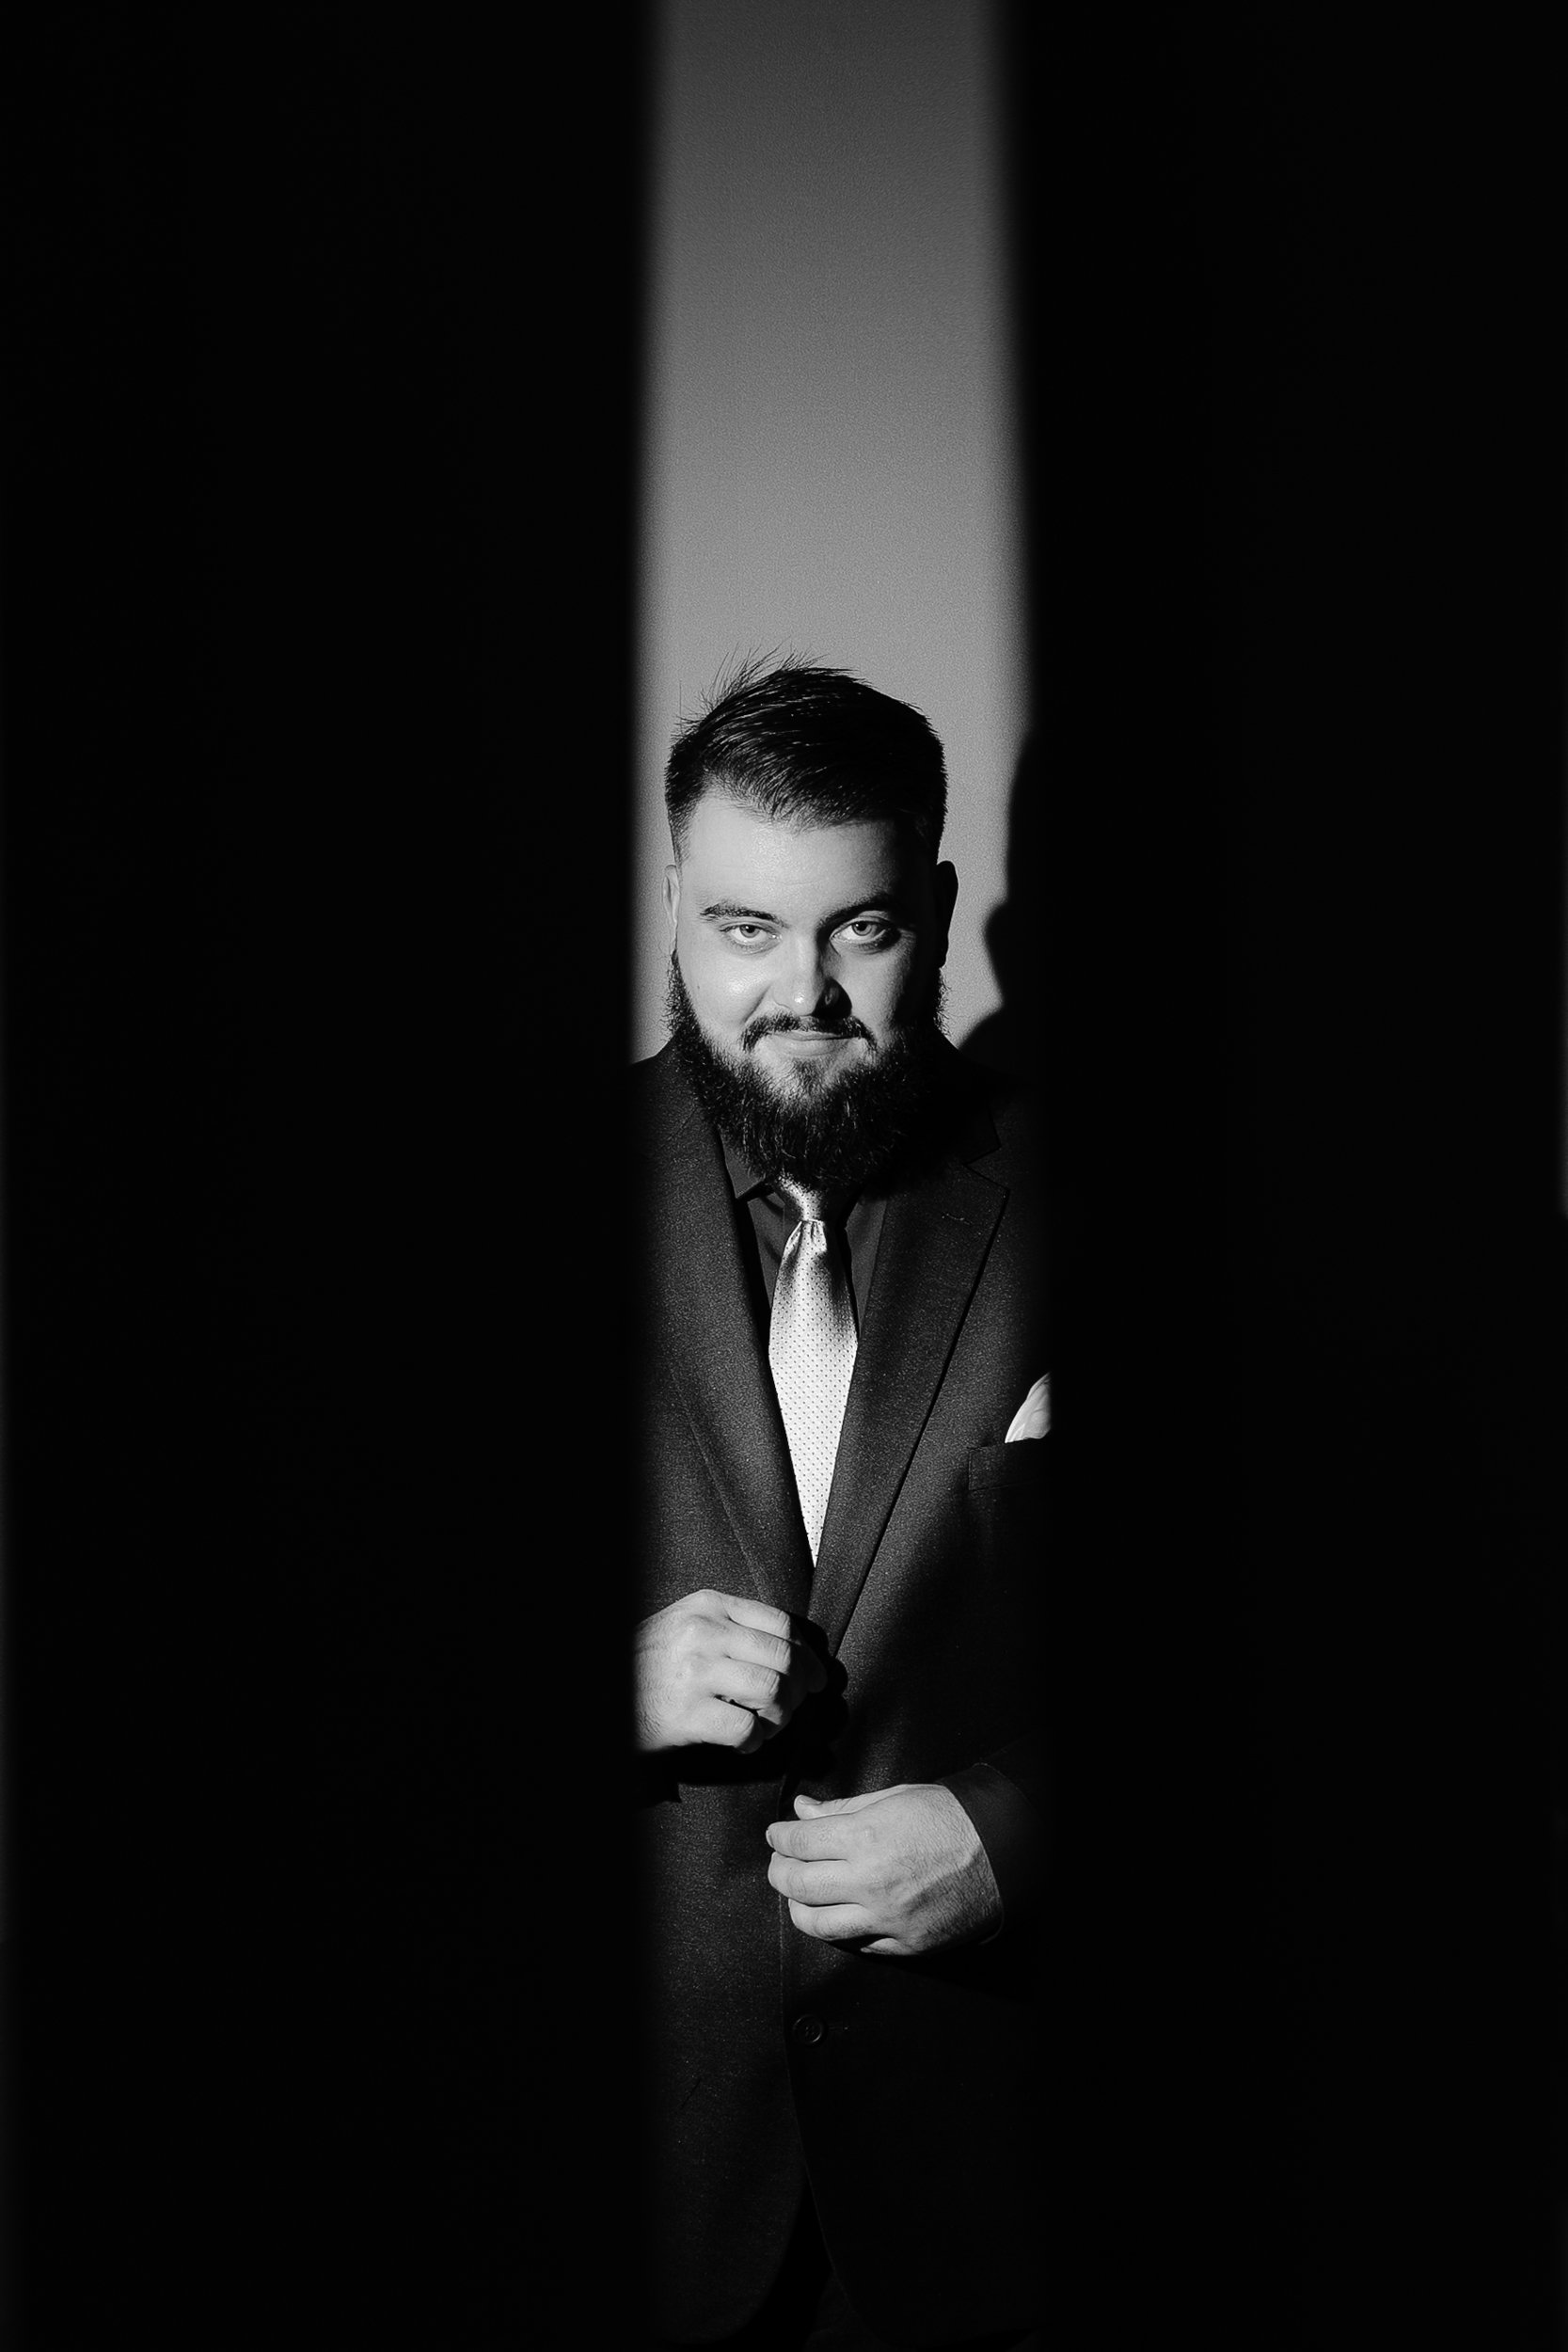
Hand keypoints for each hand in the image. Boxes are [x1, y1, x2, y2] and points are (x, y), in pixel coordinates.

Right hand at [635, 1590, 826, 1755]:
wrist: (603, 1693)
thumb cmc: (649, 1663)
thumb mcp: (685, 1623)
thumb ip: (732, 1626)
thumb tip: (793, 1652)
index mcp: (709, 1605)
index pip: (781, 1623)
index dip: (808, 1655)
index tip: (815, 1678)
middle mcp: (704, 1631)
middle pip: (784, 1657)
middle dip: (800, 1689)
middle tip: (793, 1708)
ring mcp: (695, 1671)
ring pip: (773, 1691)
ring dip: (780, 1717)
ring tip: (766, 1727)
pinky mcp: (687, 1713)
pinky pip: (747, 1728)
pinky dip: (755, 1741)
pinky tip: (744, 1743)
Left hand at [765, 1783, 1001, 1956]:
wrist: (1003, 1852)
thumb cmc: (950, 1818)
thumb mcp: (893, 1798)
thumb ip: (842, 1809)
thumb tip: (803, 1809)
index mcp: (864, 1840)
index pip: (798, 1842)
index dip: (779, 1837)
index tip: (777, 1834)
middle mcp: (869, 1883)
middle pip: (797, 1885)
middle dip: (779, 1871)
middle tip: (781, 1862)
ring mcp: (886, 1919)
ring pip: (817, 1924)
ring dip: (798, 1907)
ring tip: (800, 1893)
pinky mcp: (903, 1944)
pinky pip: (854, 1944)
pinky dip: (838, 1929)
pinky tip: (836, 1913)